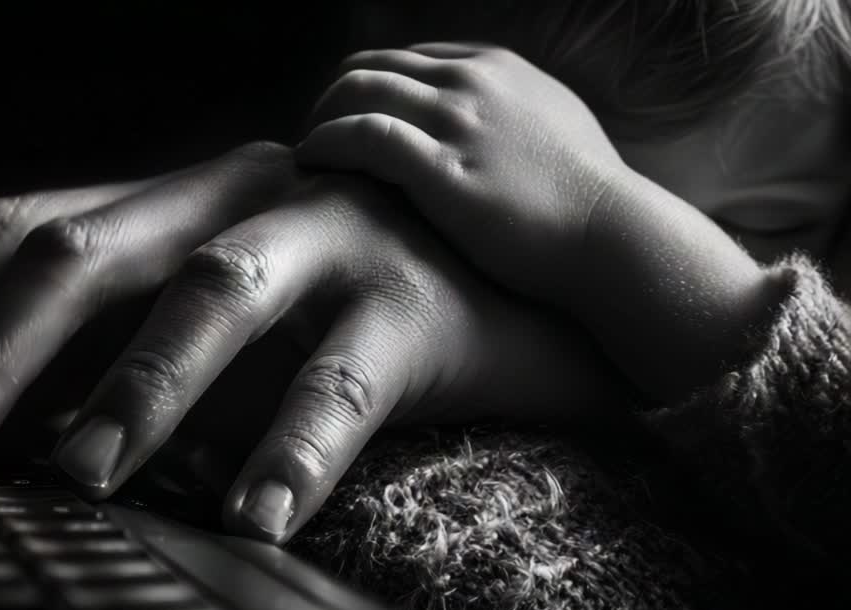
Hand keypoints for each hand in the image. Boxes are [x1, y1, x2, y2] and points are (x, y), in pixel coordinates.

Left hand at [0, 137, 625, 542]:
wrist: (518, 299)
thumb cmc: (336, 330)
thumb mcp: (211, 328)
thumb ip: (115, 357)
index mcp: (170, 201)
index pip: (16, 229)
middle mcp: (235, 195)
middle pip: (80, 251)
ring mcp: (329, 236)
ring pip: (211, 294)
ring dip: (136, 388)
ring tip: (83, 478)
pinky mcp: (416, 301)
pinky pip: (343, 381)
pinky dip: (293, 451)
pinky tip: (254, 522)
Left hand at [295, 44, 787, 401]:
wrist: (615, 240)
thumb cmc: (587, 203)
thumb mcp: (551, 130)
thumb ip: (506, 116)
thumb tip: (478, 132)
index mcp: (493, 68)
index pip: (403, 60)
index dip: (365, 91)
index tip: (346, 127)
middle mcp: (471, 81)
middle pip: (370, 66)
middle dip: (331, 100)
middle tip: (314, 142)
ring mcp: (457, 120)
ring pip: (356, 89)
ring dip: (318, 119)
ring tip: (305, 156)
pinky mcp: (442, 167)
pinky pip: (361, 135)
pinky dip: (324, 143)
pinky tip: (309, 164)